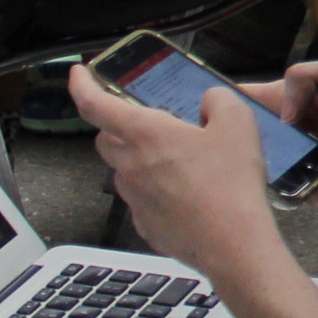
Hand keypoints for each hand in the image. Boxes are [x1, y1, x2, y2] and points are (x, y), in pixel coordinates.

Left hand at [67, 63, 280, 279]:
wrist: (233, 244)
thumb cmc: (231, 185)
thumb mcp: (239, 123)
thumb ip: (218, 100)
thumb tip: (209, 101)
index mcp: (147, 135)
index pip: (95, 105)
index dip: (81, 85)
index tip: (78, 73)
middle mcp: (131, 166)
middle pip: (105, 139)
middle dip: (117, 126)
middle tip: (148, 123)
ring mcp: (135, 199)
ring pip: (123, 170)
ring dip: (140, 160)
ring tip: (181, 161)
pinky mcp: (145, 224)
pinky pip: (142, 199)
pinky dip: (156, 190)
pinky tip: (188, 193)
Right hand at [246, 56, 317, 202]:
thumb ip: (310, 77)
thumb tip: (282, 112)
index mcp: (303, 101)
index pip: (257, 101)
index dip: (233, 107)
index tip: (213, 115)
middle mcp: (304, 133)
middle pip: (260, 144)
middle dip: (253, 152)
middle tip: (259, 158)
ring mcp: (316, 161)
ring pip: (277, 177)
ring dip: (285, 180)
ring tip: (304, 176)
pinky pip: (310, 199)